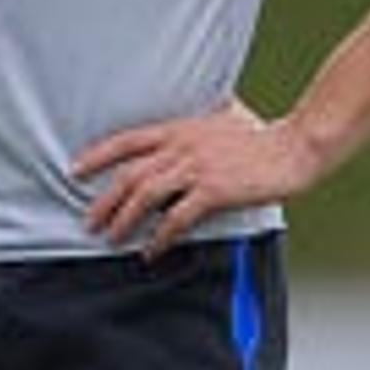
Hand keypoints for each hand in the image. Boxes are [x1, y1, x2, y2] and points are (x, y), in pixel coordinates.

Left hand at [74, 101, 323, 255]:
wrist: (294, 146)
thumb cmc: (261, 136)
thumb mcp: (222, 118)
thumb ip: (196, 126)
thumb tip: (181, 132)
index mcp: (180, 127)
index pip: (127, 140)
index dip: (97, 155)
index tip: (75, 170)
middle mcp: (183, 146)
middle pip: (130, 174)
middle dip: (104, 201)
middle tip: (89, 222)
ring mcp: (198, 168)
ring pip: (146, 196)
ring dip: (124, 220)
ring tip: (113, 239)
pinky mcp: (215, 190)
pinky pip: (177, 218)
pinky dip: (160, 237)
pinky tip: (152, 251)